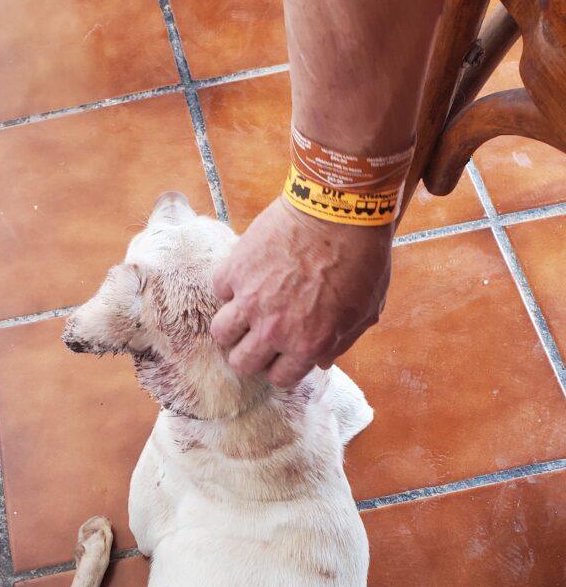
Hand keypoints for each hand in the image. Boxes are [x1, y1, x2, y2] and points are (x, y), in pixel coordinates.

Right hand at [211, 197, 393, 386]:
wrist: (340, 209)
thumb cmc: (362, 258)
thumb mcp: (366, 310)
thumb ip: (343, 341)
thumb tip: (322, 361)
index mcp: (308, 344)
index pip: (279, 377)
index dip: (280, 366)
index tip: (281, 354)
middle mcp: (275, 329)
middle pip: (242, 362)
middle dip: (250, 354)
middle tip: (256, 338)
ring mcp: (251, 300)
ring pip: (221, 333)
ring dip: (232, 326)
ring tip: (242, 313)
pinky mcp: (236, 269)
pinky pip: (219, 290)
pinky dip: (230, 285)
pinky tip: (246, 277)